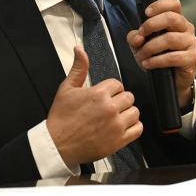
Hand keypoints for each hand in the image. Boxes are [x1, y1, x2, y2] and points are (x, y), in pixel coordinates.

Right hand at [47, 47, 142, 167]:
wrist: (57, 145)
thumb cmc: (61, 118)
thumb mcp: (66, 89)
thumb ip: (78, 68)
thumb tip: (80, 50)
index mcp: (99, 94)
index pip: (118, 84)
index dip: (111, 90)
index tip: (104, 97)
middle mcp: (110, 108)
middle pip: (128, 97)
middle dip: (119, 101)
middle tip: (108, 108)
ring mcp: (116, 125)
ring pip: (135, 112)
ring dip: (127, 113)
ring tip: (115, 117)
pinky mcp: (119, 141)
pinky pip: (138, 129)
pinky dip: (133, 127)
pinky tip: (122, 127)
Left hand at [126, 0, 195, 108]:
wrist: (172, 81)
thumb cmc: (159, 57)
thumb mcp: (142, 45)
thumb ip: (136, 38)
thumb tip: (137, 37)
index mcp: (177, 20)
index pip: (174, 4)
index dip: (160, 5)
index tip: (146, 13)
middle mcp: (187, 28)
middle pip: (172, 18)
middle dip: (151, 25)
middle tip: (140, 36)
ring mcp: (192, 43)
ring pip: (170, 38)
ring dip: (151, 47)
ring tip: (141, 55)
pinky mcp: (193, 58)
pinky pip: (173, 57)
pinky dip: (157, 60)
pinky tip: (147, 64)